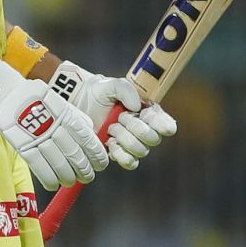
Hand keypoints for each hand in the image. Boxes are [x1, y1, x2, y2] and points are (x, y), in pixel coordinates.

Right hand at [0, 61, 108, 189]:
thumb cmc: (40, 101)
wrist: (11, 94)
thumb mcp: (62, 105)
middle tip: (88, 177)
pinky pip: (39, 167)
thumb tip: (93, 135)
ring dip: (68, 177)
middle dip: (84, 170)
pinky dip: (48, 179)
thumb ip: (77, 120)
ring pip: (59, 164)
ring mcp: (39, 138)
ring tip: (71, 182)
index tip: (101, 165)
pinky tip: (53, 185)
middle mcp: (56, 129)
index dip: (96, 156)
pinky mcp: (24, 146)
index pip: (88, 141)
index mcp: (68, 117)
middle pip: (75, 155)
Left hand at [47, 60, 178, 170]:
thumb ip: (126, 90)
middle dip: (136, 128)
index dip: (162, 124)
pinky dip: (120, 153)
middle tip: (120, 117)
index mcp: (149, 113)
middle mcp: (145, 130)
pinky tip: (110, 142)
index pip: (167, 124)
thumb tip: (137, 107)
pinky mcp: (120, 155)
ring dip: (125, 139)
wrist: (79, 105)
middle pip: (153, 139)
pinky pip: (129, 162)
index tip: (147, 116)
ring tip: (111, 127)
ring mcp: (133, 144)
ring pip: (141, 151)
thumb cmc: (99, 92)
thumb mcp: (112, 84)